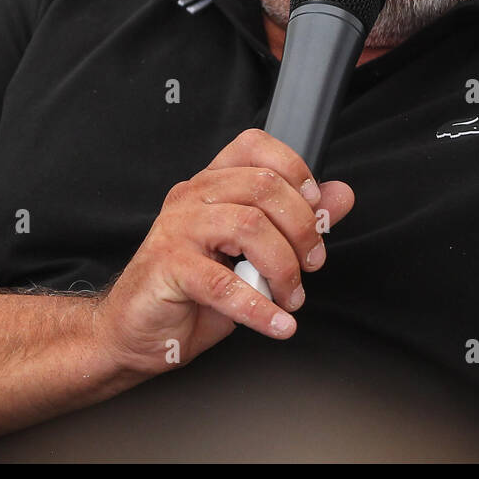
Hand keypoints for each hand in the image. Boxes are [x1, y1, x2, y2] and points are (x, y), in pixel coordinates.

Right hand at [94, 129, 353, 378]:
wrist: (137, 332)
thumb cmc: (193, 292)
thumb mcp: (254, 255)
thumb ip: (297, 222)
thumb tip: (340, 196)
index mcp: (212, 185)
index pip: (255, 145)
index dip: (294, 169)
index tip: (316, 207)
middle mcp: (193, 197)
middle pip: (264, 187)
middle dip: (302, 229)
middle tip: (311, 266)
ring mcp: (178, 228)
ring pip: (249, 226)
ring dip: (284, 268)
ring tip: (290, 297)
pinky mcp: (168, 266)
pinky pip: (224, 283)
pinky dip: (260, 308)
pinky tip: (277, 323)